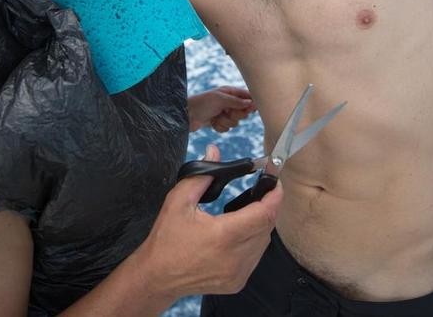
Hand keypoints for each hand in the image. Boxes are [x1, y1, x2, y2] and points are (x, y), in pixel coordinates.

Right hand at [132, 145, 281, 299]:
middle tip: (260, 191)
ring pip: (263, 242)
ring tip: (246, 211)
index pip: (264, 213)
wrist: (157, 277)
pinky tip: (238, 233)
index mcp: (224, 235)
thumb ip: (201, 175)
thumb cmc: (166, 238)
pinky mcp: (237, 282)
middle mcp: (236, 257)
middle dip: (267, 206)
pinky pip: (255, 256)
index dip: (274, 196)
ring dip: (260, 224)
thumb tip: (214, 151)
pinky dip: (252, 241)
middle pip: (267, 226)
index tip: (275, 181)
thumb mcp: (178, 201)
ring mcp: (239, 273)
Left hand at [187, 86, 256, 131]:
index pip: (247, 96)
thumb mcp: (220, 99)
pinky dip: (220, 127)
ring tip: (216, 117)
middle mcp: (228, 102)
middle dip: (235, 115)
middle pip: (243, 112)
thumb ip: (236, 101)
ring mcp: (224, 112)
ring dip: (225, 122)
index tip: (251, 109)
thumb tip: (251, 103)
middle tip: (226, 112)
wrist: (186, 115)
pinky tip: (213, 123)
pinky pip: (227, 128)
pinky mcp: (219, 122)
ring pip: (236, 122)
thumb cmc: (201, 103)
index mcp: (230, 92)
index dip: (251, 103)